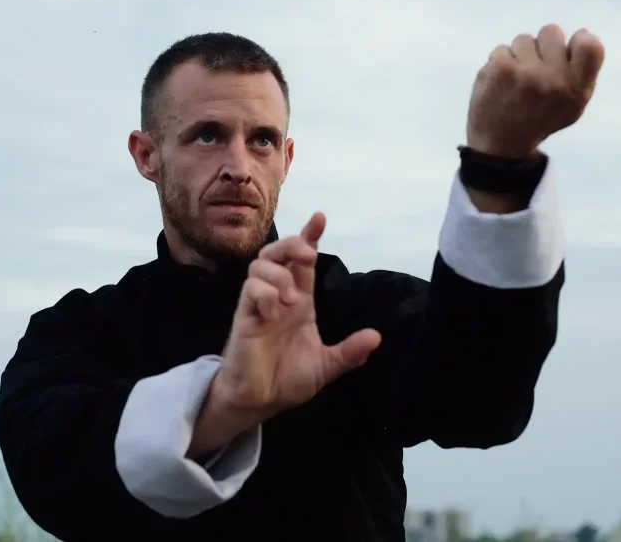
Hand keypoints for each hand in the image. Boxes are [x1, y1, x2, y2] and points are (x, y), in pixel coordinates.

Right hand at [189, 213, 380, 455]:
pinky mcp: (244, 316)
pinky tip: (274, 312)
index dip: (310, 237)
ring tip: (291, 300)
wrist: (260, 401)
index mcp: (299, 301)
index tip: (320, 218)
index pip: (303, 261)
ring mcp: (259, 304)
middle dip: (292, 244)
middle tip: (308, 256)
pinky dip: (264, 294)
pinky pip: (250, 289)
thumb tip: (376, 337)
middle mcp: (279, 296)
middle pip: (278, 252)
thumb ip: (349, 352)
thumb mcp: (325, 366)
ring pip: (260, 264)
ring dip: (279, 275)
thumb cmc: (286, 379)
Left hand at [466, 24, 604, 157]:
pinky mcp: (500, 69)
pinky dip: (500, 62)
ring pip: (524, 39)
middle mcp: (554, 80)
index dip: (580, 39)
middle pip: (552, 31)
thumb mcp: (573, 104)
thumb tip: (582, 32)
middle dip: (543, 46)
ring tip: (516, 80)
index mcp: (576, 89)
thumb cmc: (541, 118)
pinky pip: (502, 48)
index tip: (569, 50)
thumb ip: (582, 71)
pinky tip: (501, 83)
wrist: (501, 144)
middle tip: (535, 70)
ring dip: (520, 55)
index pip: (591, 46)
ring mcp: (526, 73)